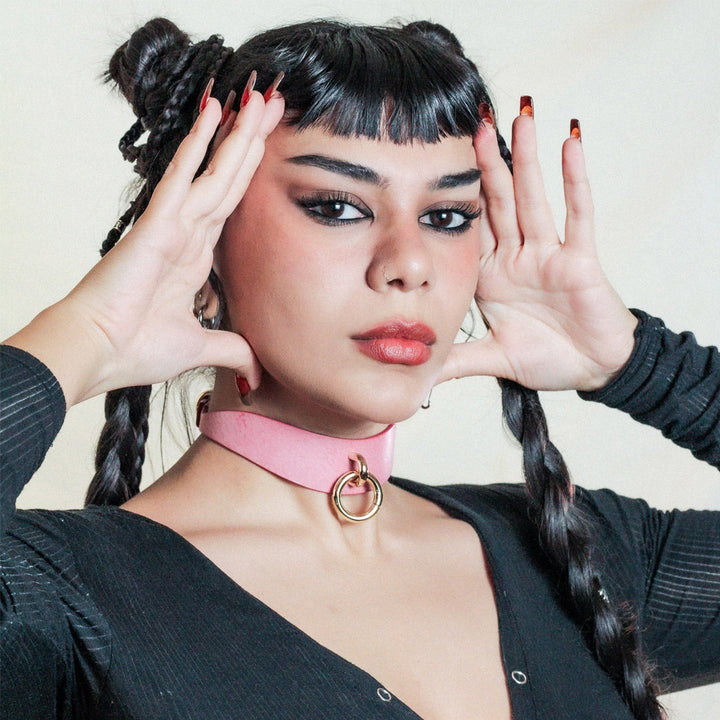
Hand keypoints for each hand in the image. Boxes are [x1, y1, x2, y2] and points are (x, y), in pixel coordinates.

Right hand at [4, 89, 284, 406]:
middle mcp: (188, 235)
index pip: (233, 206)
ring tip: (259, 98)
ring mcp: (172, 225)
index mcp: (197, 259)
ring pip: (214, 171)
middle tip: (274, 104)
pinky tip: (215, 113)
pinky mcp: (156, 224)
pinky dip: (198, 146)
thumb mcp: (200, 348)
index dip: (253, 176)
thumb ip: (232, 350)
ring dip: (238, 135)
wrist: (99, 355)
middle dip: (253, 142)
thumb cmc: (135, 348)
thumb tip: (256, 370)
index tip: (272, 147)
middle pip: (229, 180)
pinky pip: (181, 177)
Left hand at [438, 104, 637, 391]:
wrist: (592, 370)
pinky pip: (578, 214)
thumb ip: (456, 361)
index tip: (433, 161)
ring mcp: (548, 254)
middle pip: (498, 200)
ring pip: (533, 197)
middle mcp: (516, 256)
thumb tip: (416, 380)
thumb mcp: (492, 357)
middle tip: (473, 118)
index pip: (468, 227)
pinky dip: (575, 179)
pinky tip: (569, 142)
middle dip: (486, 161)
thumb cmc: (547, 358)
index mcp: (491, 275)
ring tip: (520, 113)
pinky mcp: (580, 259)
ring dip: (527, 156)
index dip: (452, 196)